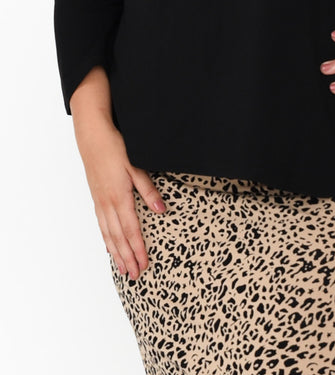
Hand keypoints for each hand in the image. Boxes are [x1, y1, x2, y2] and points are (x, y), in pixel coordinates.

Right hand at [74, 117, 165, 279]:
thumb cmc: (115, 149)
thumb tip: (162, 210)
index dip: (138, 249)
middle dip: (127, 258)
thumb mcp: (136, 167)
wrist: (92, 138)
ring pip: (109, 234)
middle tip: (134, 276)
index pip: (132, 230)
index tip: (144, 265)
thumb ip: (148, 190)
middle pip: (119, 238)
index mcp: (120, 198)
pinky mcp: (97, 198)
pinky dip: (106, 238)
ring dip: (116, 253)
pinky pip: (102, 224)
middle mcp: (108, 204)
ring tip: (122, 269)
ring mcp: (100, 202)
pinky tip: (110, 246)